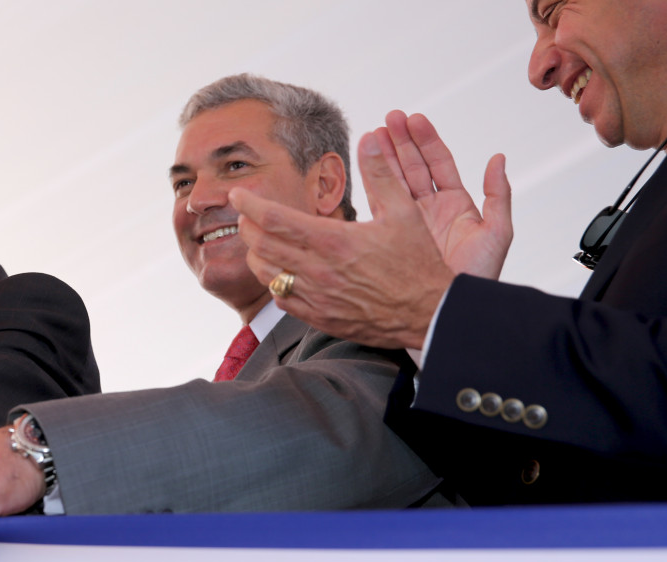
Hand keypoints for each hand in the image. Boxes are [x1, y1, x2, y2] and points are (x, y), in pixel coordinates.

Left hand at [230, 114, 510, 349]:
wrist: (430, 315)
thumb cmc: (419, 264)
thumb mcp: (405, 213)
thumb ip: (382, 174)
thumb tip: (371, 138)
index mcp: (333, 241)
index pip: (274, 219)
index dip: (249, 204)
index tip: (236, 194)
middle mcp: (318, 271)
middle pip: (262, 246)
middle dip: (247, 227)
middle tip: (247, 215)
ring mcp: (316, 297)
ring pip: (267, 275)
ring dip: (257, 255)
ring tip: (259, 241)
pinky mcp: (320, 318)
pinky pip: (282, 299)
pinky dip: (274, 282)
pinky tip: (282, 272)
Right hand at [381, 111, 511, 280]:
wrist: (450, 309)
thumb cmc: (478, 279)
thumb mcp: (498, 233)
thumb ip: (498, 195)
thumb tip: (498, 160)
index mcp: (457, 205)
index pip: (439, 163)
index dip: (427, 140)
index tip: (414, 120)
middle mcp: (431, 211)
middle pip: (414, 166)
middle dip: (401, 141)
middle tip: (389, 118)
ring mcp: (409, 223)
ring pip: (395, 181)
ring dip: (385, 156)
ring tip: (374, 133)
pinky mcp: (392, 236)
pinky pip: (381, 204)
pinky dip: (372, 183)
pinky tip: (365, 165)